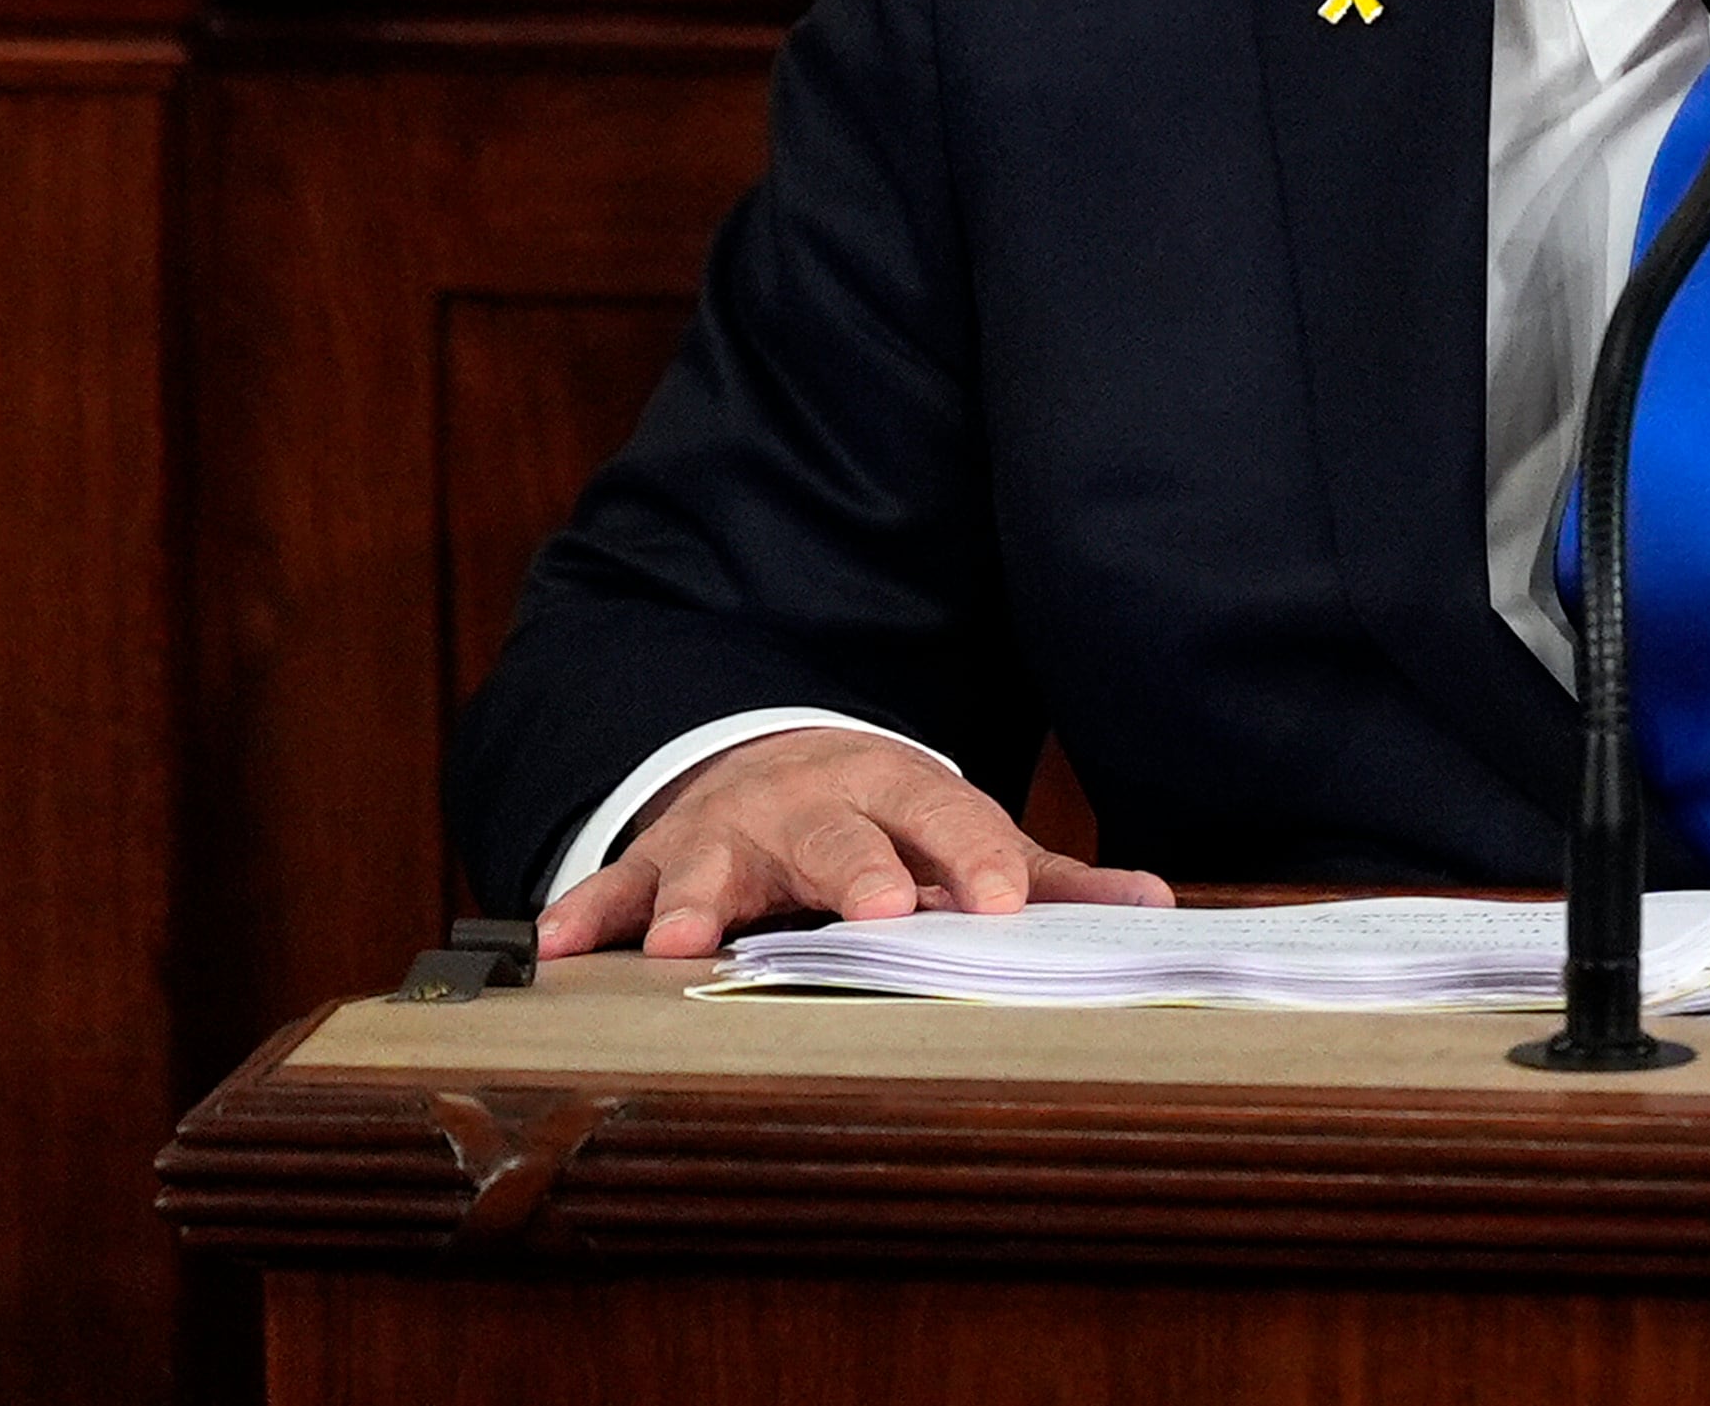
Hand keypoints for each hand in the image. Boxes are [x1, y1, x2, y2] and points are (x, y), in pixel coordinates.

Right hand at [535, 728, 1174, 959]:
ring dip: (693, 899)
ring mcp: (728, 827)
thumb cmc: (885, 818)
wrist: (772, 760)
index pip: (950, 818)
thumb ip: (1045, 875)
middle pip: (836, 833)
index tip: (1002, 904)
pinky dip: (584, 914)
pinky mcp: (658, 856)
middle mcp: (812, 800)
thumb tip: (1153, 905)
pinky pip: (612, 884)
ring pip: (713, 860)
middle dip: (853, 868)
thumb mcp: (960, 832)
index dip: (979, 858)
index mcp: (899, 789)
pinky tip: (555, 949)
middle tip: (873, 909)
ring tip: (675, 946)